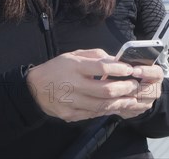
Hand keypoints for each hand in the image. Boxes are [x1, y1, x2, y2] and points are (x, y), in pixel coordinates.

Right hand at [26, 49, 162, 121]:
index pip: (101, 68)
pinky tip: (116, 106)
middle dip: (124, 88)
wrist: (34, 88)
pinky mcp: (69, 114)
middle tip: (134, 85)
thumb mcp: (74, 55)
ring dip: (120, 102)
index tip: (130, 69)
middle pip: (104, 90)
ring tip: (131, 98)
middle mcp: (73, 85)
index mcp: (74, 67)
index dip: (118, 69)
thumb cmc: (57, 68)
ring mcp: (70, 102)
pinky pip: (92, 114)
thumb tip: (116, 60)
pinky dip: (106, 110)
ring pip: (101, 105)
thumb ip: (96, 56)